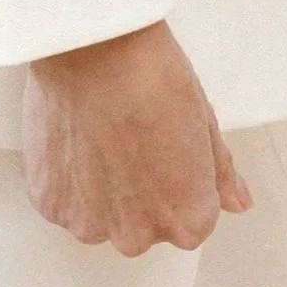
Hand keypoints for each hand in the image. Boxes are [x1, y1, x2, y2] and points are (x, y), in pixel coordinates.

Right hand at [22, 22, 250, 254]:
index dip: (176, 179)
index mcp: (187, 221)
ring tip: (96, 132)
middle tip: (128, 136)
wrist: (93, 49)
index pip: (188, 220)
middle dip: (136, 190)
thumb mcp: (203, 120)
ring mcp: (90, 224)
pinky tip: (73, 135)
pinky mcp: (50, 203)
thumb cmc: (152, 76)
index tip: (162, 146)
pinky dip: (64, 176)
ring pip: (98, 214)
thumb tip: (237, 201)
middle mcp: (138, 237)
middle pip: (141, 224)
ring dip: (96, 187)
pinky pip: (62, 199)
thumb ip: (219, 173)